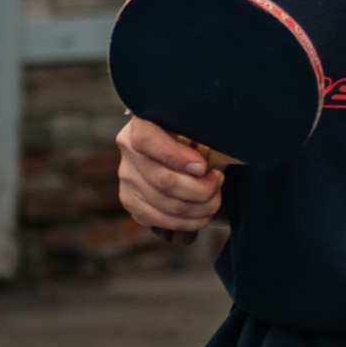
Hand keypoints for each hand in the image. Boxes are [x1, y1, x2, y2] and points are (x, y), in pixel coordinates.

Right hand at [115, 116, 223, 234]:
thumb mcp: (194, 126)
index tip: (203, 166)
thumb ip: (200, 137)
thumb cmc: (190, 135)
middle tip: (218, 182)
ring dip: (201, 207)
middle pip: (163, 181)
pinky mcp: (131, 202)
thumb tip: (214, 163)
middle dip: (201, 188)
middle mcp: (128, 152)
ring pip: (168, 205)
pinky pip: (162, 220)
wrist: (173, 147)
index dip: (176, 157)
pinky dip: (189, 221)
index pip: (147, 140)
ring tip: (214, 197)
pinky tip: (202, 213)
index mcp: (140, 124)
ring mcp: (127, 179)